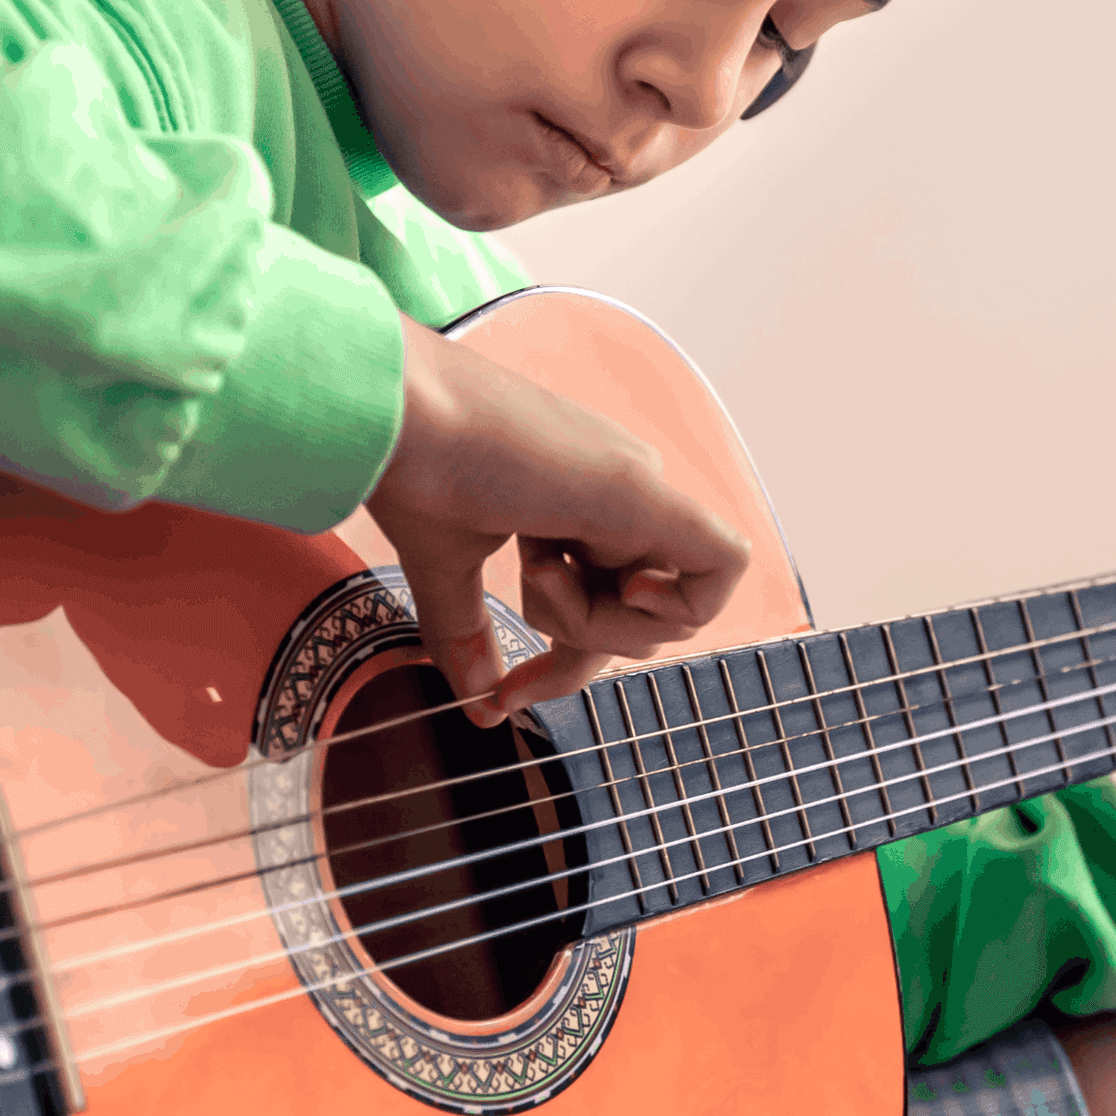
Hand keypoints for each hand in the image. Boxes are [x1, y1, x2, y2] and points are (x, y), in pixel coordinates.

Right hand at [366, 319, 750, 724]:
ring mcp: (638, 489)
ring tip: (535, 568)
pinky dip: (680, 603)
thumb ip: (470, 634)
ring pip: (668, 607)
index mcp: (580, 504)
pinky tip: (620, 585)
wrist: (392, 411)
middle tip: (520, 661)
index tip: (505, 699)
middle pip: (640, 615)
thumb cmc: (410, 465)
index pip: (606, 607)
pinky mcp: (645, 491)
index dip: (565, 668)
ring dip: (592, 623)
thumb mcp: (447, 568)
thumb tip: (480, 704)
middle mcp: (621, 495)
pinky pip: (723, 566)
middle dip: (579, 650)